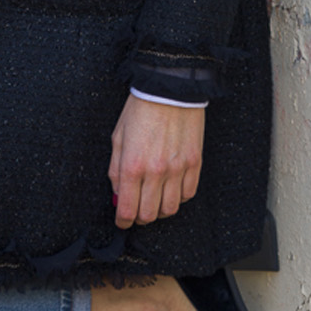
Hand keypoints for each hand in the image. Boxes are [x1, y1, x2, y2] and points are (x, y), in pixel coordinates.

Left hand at [109, 95, 203, 228]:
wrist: (169, 88)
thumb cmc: (141, 110)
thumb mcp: (118, 138)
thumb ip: (116, 170)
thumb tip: (118, 195)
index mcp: (132, 166)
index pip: (127, 210)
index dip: (122, 221)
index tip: (122, 220)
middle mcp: (155, 172)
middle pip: (148, 215)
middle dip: (139, 217)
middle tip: (137, 210)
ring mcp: (177, 169)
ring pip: (170, 209)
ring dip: (160, 210)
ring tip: (155, 200)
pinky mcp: (194, 163)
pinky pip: (188, 194)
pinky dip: (179, 197)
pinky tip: (172, 188)